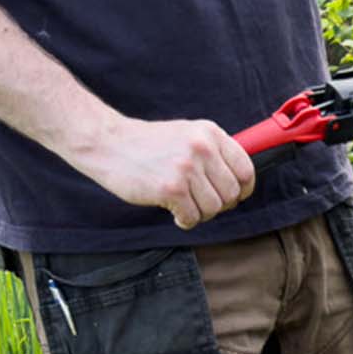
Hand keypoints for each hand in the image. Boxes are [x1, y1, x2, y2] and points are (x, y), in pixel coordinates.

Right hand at [80, 116, 257, 229]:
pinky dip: (185, 220)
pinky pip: (193, 218)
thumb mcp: (187, 135)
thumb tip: (241, 184)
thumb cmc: (148, 144)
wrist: (107, 142)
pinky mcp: (171, 188)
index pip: (246, 170)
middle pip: (231, 194)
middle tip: (199, 201)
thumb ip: (214, 154)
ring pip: (214, 209)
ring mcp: (187, 168)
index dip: (243, 190)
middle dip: (218, 204)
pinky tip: (173, 211)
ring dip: (200, 213)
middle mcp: (202, 148)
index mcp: (210, 133)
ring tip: (183, 204)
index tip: (232, 196)